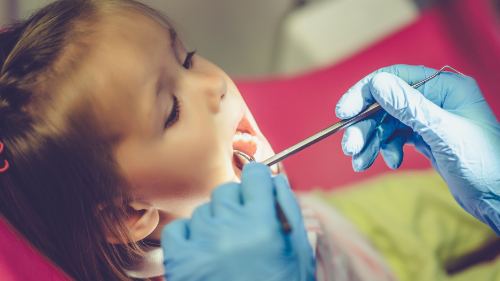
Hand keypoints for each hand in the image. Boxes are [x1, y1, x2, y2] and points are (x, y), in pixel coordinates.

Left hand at [161, 162, 314, 280]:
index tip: (257, 187)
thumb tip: (275, 180)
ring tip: (225, 251)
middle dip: (236, 204)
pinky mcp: (179, 261)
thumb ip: (289, 210)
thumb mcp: (299, 252)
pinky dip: (189, 237)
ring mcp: (202, 244)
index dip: (258, 179)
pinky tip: (204, 254)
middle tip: (243, 228)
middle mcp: (230, 229)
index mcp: (264, 225)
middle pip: (226, 190)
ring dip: (214, 224)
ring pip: (203, 211)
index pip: (255, 175)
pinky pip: (179, 229)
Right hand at [336, 64, 499, 232]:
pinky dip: (387, 150)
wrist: (499, 198)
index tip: (344, 113)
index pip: (395, 79)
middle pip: (386, 104)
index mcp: (445, 87)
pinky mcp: (425, 137)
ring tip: (360, 162)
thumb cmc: (484, 164)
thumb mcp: (442, 133)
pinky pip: (395, 138)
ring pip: (387, 123)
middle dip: (365, 126)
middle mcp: (435, 98)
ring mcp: (429, 119)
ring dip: (370, 142)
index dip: (365, 93)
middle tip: (350, 148)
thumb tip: (377, 83)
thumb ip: (409, 107)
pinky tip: (392, 162)